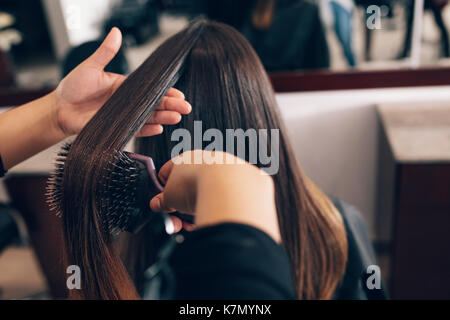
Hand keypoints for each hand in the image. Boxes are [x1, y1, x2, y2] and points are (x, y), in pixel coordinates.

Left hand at [54, 27, 190, 136]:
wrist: (59, 109)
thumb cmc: (73, 87)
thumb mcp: (90, 67)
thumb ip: (105, 52)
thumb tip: (115, 33)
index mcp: (125, 86)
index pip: (149, 88)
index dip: (165, 91)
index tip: (178, 93)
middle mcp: (127, 102)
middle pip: (154, 104)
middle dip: (171, 106)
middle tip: (186, 108)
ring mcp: (124, 115)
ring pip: (148, 117)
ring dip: (163, 118)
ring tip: (176, 117)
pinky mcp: (118, 128)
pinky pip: (136, 129)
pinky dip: (147, 129)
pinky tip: (159, 128)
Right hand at [149, 151, 279, 241]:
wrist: (228, 187)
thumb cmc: (196, 186)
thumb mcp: (170, 197)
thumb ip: (162, 200)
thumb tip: (157, 204)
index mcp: (188, 158)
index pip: (169, 172)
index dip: (164, 191)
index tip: (165, 206)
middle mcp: (209, 160)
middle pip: (192, 184)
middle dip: (184, 205)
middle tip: (180, 222)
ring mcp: (229, 168)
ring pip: (212, 191)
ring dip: (203, 207)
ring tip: (199, 223)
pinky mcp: (247, 181)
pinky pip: (231, 197)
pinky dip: (223, 208)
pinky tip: (217, 219)